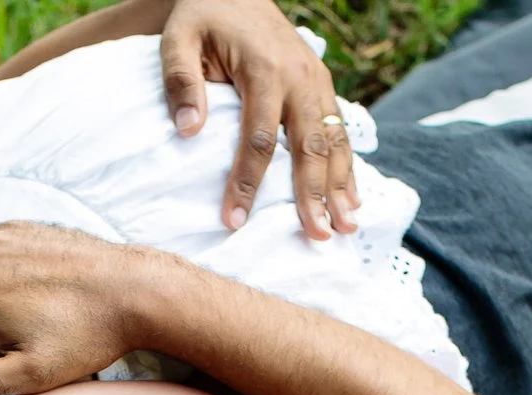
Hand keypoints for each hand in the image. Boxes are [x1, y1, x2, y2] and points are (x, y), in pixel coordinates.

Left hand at [159, 0, 357, 237]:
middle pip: (310, 146)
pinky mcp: (322, 86)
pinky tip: (352, 199)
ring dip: (341, 187)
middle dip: (314, 195)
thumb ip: (181, 81)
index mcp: (264, 70)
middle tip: (318, 235)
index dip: (246, 183)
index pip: (258, 139)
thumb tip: (190, 130)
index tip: (234, 221)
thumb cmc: (203, 18)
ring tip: (345, 227)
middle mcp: (299, 78)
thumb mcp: (179, 40)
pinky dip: (348, 167)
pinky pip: (340, 130)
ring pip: (334, 141)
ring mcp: (317, 82)